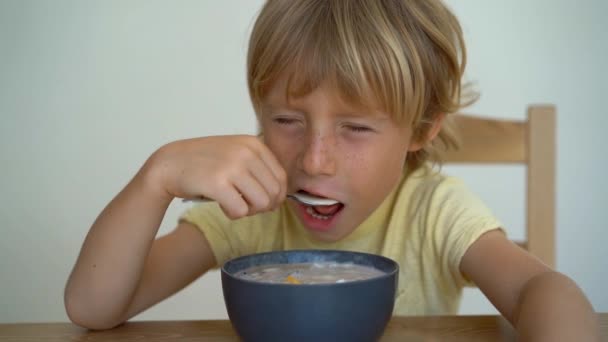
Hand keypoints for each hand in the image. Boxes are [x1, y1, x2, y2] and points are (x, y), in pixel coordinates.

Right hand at [143, 135, 286, 218]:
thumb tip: (279, 198)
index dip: (276, 196)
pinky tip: (223, 206)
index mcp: (253, 144)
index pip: (281, 177)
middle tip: (246, 205)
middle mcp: (246, 153)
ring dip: (249, 211)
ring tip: (234, 204)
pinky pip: (241, 211)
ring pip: (261, 203)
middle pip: (274, 193)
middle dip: (263, 206)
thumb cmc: (204, 163)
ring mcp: (232, 167)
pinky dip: (233, 214)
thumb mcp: (235, 153)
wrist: (169, 163)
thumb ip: (258, 169)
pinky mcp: (218, 183)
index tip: (263, 201)